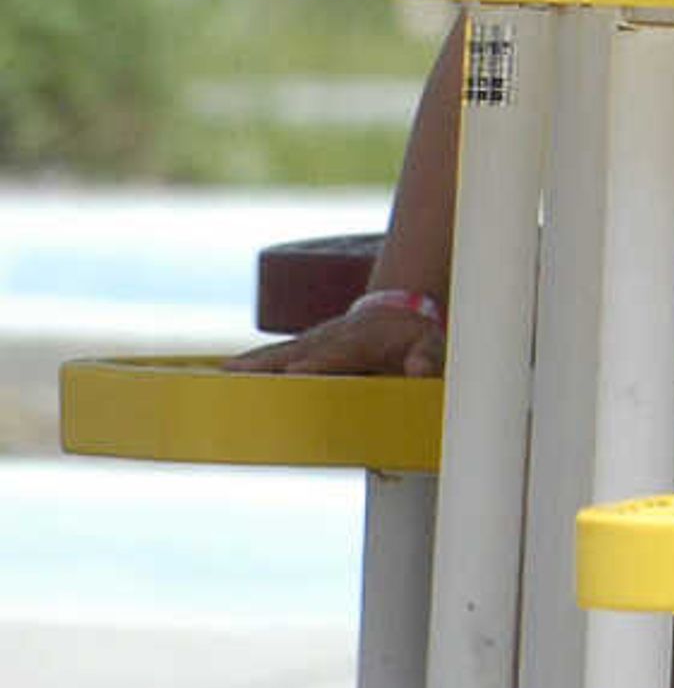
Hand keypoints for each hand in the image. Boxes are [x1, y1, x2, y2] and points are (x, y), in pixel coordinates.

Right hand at [225, 298, 445, 377]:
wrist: (399, 311)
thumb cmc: (417, 335)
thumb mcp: (433, 344)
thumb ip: (428, 357)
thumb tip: (419, 369)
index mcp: (362, 340)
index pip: (338, 353)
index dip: (318, 362)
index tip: (297, 371)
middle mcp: (331, 337)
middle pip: (299, 350)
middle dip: (272, 364)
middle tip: (243, 375)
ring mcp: (314, 340)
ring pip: (280, 351)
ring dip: (254, 363)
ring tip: (226, 374)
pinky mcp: (303, 346)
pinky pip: (275, 354)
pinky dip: (252, 363)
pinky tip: (228, 373)